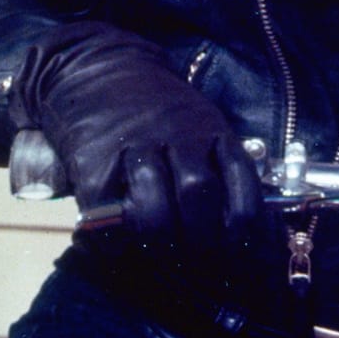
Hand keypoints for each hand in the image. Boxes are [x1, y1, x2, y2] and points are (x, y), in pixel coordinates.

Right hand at [9, 22, 261, 258]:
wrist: (96, 72)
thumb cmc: (157, 112)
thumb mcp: (200, 125)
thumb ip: (220, 167)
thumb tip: (245, 233)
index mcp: (213, 132)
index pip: (242, 188)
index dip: (243, 232)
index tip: (238, 256)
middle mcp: (177, 137)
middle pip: (198, 197)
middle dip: (201, 241)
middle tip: (197, 265)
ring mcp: (134, 147)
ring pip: (155, 208)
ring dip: (160, 244)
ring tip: (160, 261)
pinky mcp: (93, 162)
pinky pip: (107, 213)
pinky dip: (114, 241)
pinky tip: (119, 249)